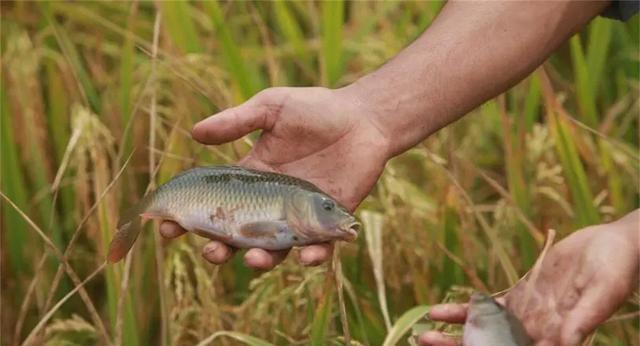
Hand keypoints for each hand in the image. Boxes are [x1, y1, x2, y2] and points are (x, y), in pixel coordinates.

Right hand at [160, 87, 389, 268]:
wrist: (363, 117)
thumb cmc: (316, 109)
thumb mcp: (272, 108)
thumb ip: (237, 121)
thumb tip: (194, 132)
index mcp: (252, 178)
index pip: (216, 203)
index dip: (191, 217)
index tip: (169, 227)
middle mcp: (271, 203)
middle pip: (239, 235)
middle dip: (220, 248)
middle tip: (211, 251)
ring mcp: (299, 215)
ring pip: (275, 249)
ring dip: (261, 260)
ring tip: (253, 258)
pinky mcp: (330, 222)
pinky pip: (320, 248)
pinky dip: (314, 257)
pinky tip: (308, 257)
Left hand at [418, 210, 638, 345]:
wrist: (612, 245)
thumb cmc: (617, 268)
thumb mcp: (603, 291)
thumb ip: (584, 318)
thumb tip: (565, 342)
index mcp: (559, 336)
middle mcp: (540, 331)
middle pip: (494, 345)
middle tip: (427, 343)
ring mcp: (528, 314)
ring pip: (485, 330)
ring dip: (455, 333)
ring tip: (423, 334)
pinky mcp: (522, 295)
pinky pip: (488, 308)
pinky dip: (464, 311)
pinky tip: (438, 312)